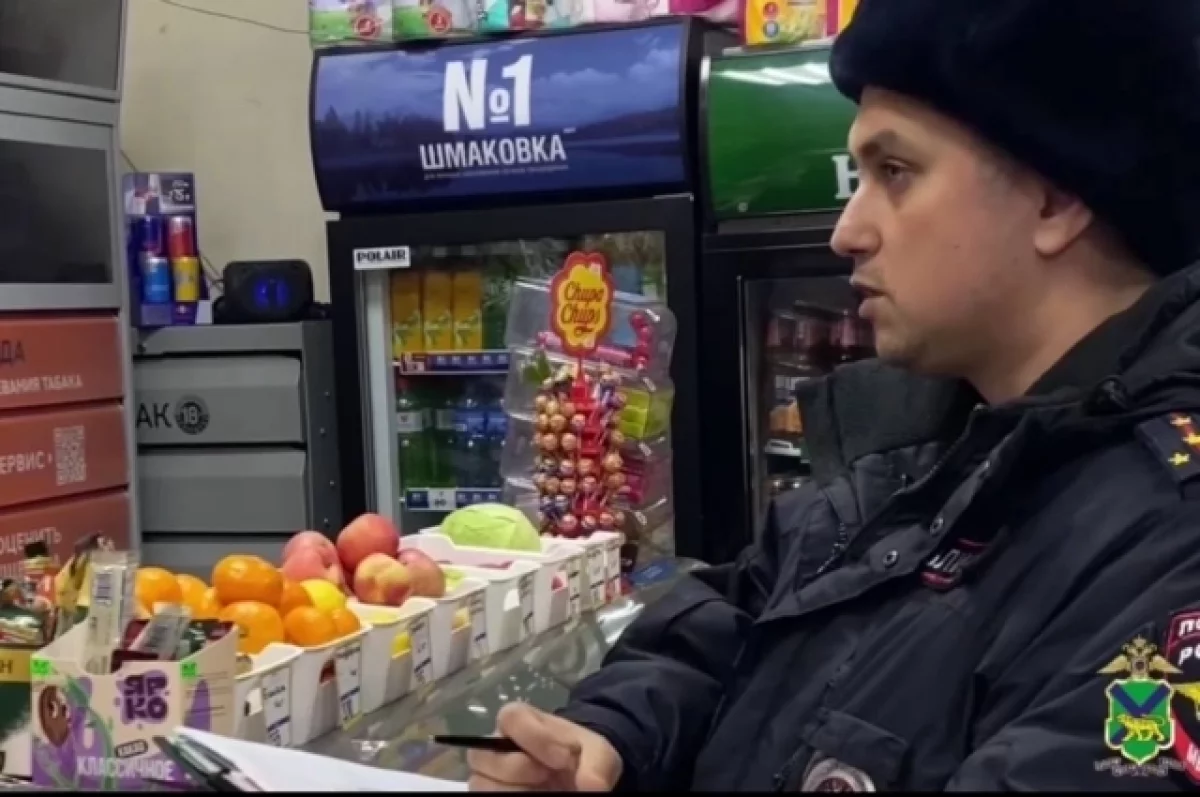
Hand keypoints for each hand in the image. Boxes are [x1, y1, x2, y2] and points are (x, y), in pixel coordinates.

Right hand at [467, 702, 622, 791]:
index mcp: (521, 721)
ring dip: (513, 791)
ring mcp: (490, 774)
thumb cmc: (580, 756)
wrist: (577, 775)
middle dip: (517, 770)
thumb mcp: (598, 754)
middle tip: (546, 776)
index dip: (534, 737)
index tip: (561, 757)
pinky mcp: (491, 793)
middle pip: (484, 755)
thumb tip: (591, 787)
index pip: (510, 717)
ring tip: (540, 791)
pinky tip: (532, 796)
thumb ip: (596, 763)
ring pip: (482, 784)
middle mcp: (497, 745)